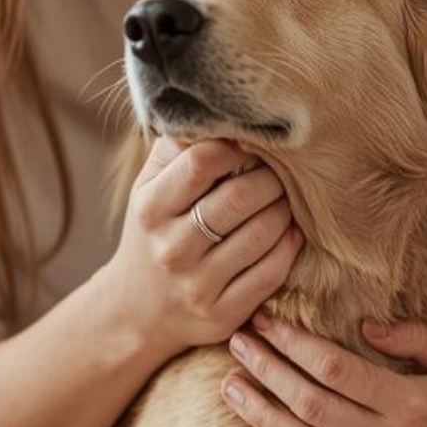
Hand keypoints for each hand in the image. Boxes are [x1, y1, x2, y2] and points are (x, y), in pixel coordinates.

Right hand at [110, 138, 302, 363]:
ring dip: (285, 210)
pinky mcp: (222, 313)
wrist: (136, 312)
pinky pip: (272, 272)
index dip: (238, 145)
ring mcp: (197, 285)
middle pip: (240, 197)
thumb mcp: (148, 189)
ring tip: (284, 201)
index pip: (202, 161)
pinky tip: (288, 234)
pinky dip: (289, 246)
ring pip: (263, 233)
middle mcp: (171, 248)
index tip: (252, 144)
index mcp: (151, 208)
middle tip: (281, 172)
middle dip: (271, 178)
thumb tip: (220, 112)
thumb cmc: (153, 233)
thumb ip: (177, 150)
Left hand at [219, 309, 426, 426]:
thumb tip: (365, 327)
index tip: (265, 323)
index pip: (334, 369)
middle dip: (267, 370)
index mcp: (407, 402)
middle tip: (237, 344)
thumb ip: (418, 339)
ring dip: (263, 416)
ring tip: (231, 388)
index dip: (294, 344)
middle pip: (310, 403)